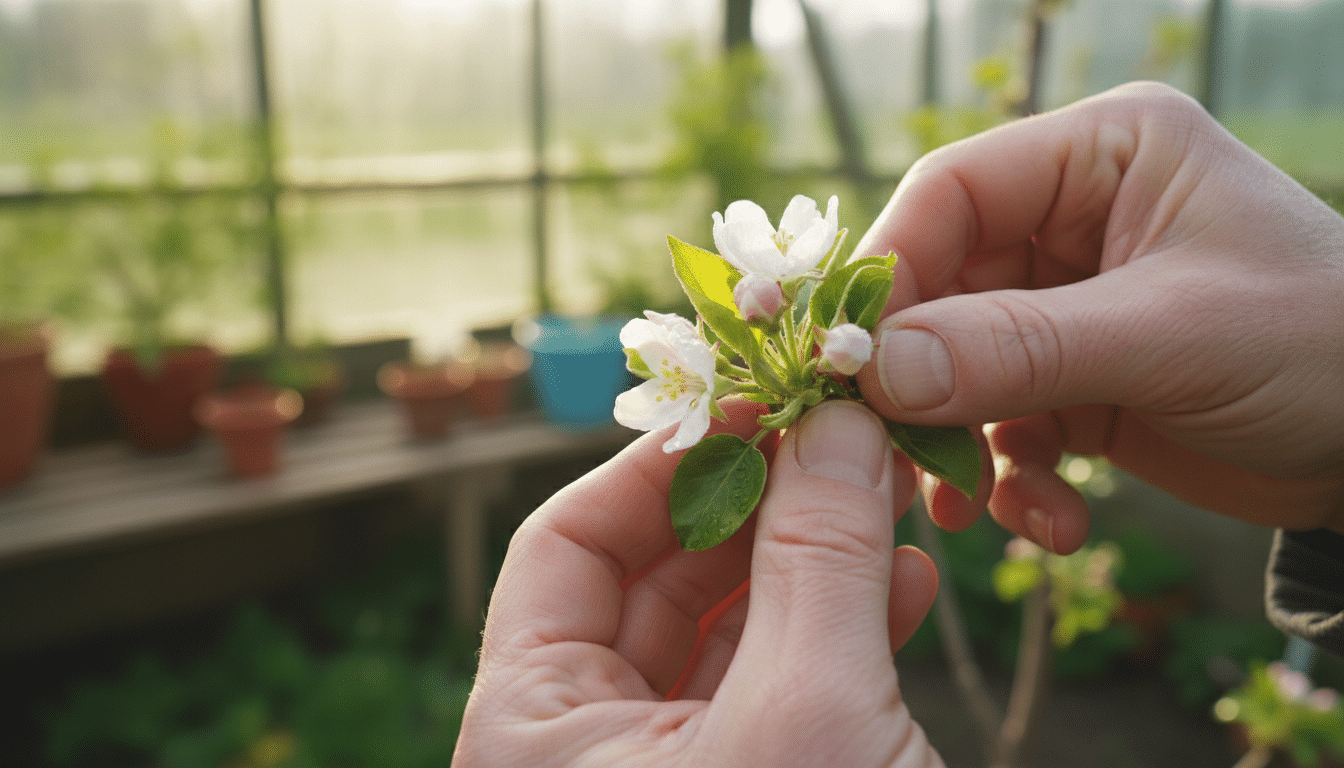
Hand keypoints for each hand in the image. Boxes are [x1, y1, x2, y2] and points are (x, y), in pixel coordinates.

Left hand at [452, 399, 944, 766]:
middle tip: (837, 429)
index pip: (565, 547)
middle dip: (755, 497)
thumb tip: (839, 420)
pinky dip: (839, 619)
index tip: (756, 397)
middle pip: (652, 576)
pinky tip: (907, 573)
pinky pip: (780, 679)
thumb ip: (820, 559)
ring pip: (727, 624)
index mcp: (534, 734)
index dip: (661, 463)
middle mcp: (584, 750)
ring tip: (886, 489)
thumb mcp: (809, 720)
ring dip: (810, 550)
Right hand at [854, 81, 1343, 551]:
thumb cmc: (1324, 346)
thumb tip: (876, 372)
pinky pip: (999, 424)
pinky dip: (1009, 479)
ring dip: (958, 444)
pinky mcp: (1071, 380)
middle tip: (893, 454)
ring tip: (968, 508)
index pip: (950, 194)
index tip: (848, 360)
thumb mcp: (1170, 335)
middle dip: (918, 379)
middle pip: (938, 288)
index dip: (890, 271)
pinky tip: (1052, 522)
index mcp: (1101, 156)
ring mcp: (1066, 305)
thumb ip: (1018, 348)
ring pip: (955, 366)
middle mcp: (1072, 220)